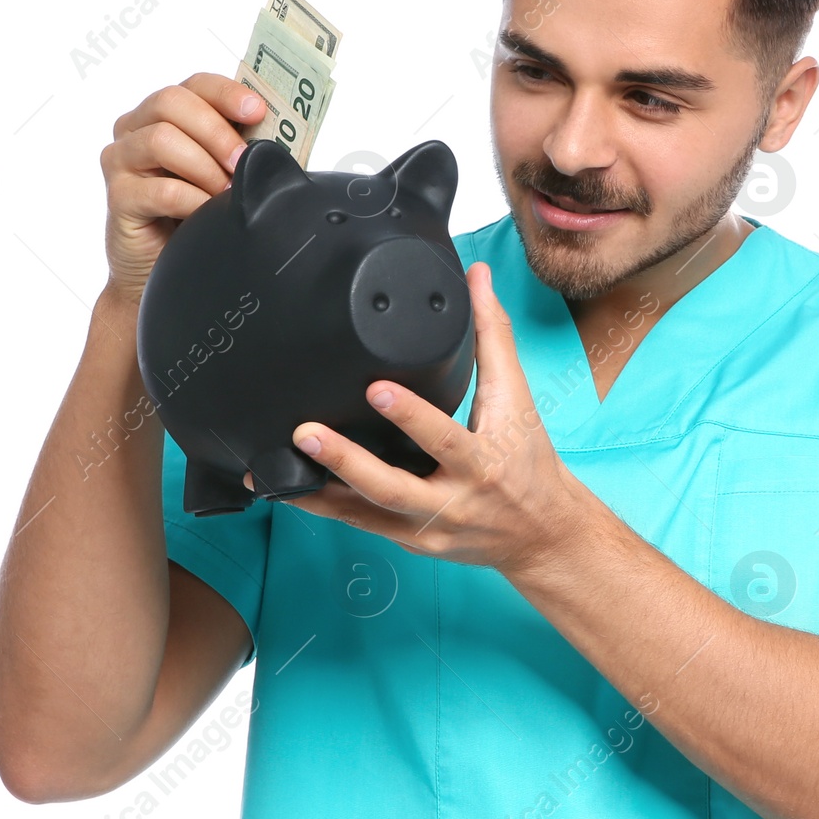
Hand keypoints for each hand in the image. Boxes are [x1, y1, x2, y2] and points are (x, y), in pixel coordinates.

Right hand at [100, 72, 265, 304]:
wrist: (162, 270)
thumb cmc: (194, 218)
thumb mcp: (222, 176)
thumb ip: (239, 152)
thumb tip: (274, 142)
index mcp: (165, 116)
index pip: (194, 85)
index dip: (226, 92)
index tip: (257, 111)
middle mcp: (136, 129)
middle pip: (172, 102)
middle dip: (217, 131)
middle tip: (243, 161)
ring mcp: (122, 161)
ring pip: (161, 139)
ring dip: (205, 166)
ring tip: (225, 193)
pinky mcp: (117, 197)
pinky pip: (159, 189)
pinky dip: (192, 199)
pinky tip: (205, 212)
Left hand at [243, 262, 588, 578]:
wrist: (543, 533)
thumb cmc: (528, 460)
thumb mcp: (517, 398)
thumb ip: (493, 334)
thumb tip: (477, 276)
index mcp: (483, 460)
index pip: (444, 437)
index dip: (410, 415)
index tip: (374, 387)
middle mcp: (454, 500)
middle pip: (394, 486)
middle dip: (348, 461)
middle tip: (306, 432)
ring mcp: (428, 527)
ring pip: (367, 513)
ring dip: (319, 492)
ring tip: (275, 469)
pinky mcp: (411, 542)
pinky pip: (362, 525)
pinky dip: (325, 508)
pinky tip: (288, 490)